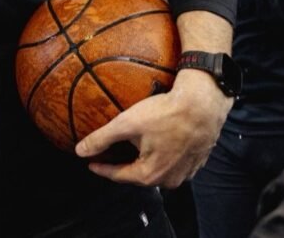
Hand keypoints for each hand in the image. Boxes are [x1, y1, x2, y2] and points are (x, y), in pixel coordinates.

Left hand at [75, 69, 231, 187]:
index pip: (119, 176)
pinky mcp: (197, 161)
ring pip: (158, 170)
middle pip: (139, 175)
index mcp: (150, 175)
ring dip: (144, 161)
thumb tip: (80, 151)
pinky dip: (162, 156)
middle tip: (110, 157)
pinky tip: (157, 144)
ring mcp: (186, 172)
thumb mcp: (126, 124)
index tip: (91, 163)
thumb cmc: (166, 113)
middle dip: (124, 166)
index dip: (102, 169)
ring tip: (133, 150)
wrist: (203, 104)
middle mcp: (169, 179)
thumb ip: (101, 139)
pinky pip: (174, 162)